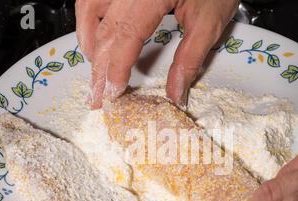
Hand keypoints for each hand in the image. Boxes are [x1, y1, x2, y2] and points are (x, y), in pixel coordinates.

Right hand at [75, 0, 238, 108]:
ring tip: (96, 70)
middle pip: (103, 28)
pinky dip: (90, 20)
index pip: (124, 36)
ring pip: (88, 8)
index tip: (113, 94)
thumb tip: (176, 93)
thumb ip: (189, 58)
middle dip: (99, 66)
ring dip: (90, 42)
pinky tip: (97, 37)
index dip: (116, 68)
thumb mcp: (209, 21)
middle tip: (97, 95)